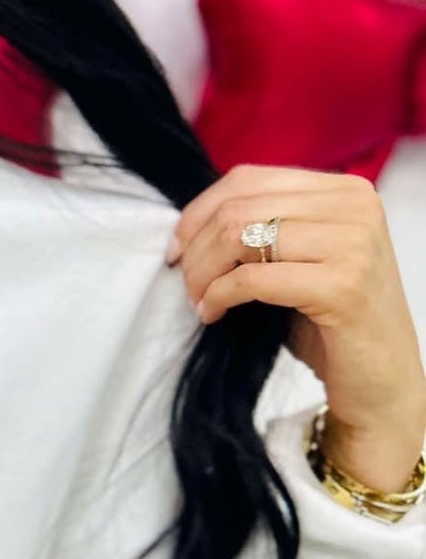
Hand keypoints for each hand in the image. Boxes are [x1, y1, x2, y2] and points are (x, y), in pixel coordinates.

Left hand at [166, 163, 425, 480]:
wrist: (381, 379)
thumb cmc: (331, 321)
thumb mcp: (301, 258)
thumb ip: (265, 227)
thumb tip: (189, 225)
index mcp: (345, 190)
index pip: (247, 179)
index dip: (198, 213)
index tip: (176, 249)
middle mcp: (355, 207)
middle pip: (238, 208)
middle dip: (196, 249)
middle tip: (185, 284)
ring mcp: (352, 244)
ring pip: (240, 236)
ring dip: (203, 273)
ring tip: (199, 299)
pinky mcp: (342, 285)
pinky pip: (252, 278)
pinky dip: (218, 295)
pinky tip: (212, 313)